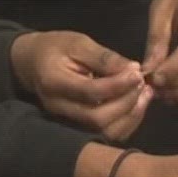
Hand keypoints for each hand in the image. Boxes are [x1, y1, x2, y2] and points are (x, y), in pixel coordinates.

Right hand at [11, 30, 151, 138]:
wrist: (33, 63)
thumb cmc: (55, 48)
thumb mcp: (77, 42)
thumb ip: (104, 57)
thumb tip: (132, 69)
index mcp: (54, 83)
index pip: (90, 92)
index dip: (118, 85)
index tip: (138, 72)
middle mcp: (59, 108)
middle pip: (97, 118)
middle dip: (126, 103)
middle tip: (143, 83)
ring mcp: (67, 121)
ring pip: (103, 131)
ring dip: (130, 115)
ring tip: (145, 94)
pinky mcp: (77, 127)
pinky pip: (106, 134)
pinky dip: (127, 122)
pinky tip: (137, 103)